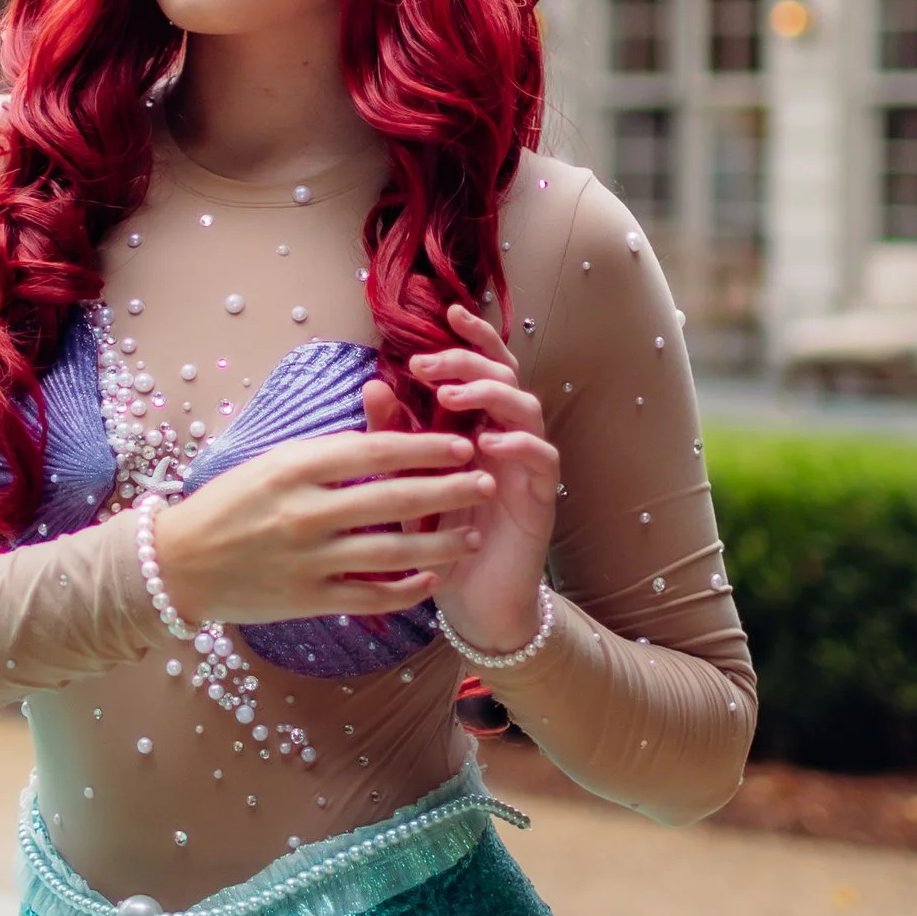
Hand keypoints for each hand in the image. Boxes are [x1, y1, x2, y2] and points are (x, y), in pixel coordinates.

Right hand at [148, 424, 495, 628]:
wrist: (176, 565)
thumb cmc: (226, 505)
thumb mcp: (270, 464)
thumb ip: (325, 452)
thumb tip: (379, 431)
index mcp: (296, 467)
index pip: (377, 450)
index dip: (427, 447)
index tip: (461, 444)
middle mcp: (306, 512)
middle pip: (395, 498)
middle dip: (450, 490)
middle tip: (487, 482)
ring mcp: (309, 559)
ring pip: (393, 552)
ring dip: (440, 543)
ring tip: (471, 536)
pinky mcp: (308, 599)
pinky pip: (372, 595)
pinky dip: (407, 589)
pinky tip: (432, 579)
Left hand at [394, 306, 558, 653]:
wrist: (471, 603)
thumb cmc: (439, 540)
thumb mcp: (405, 484)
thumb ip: (391, 437)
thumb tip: (373, 384)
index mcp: (478, 426)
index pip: (483, 367)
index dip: (474, 336)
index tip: (446, 313)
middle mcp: (507, 437)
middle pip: (505, 376)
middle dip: (469, 360)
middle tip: (428, 363)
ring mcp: (527, 465)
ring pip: (526, 406)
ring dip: (491, 394)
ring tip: (452, 396)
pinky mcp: (541, 497)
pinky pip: (543, 456)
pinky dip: (519, 442)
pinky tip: (489, 443)